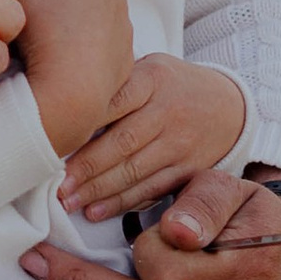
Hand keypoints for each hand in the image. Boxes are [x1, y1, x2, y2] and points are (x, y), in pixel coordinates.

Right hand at [15, 0, 135, 157]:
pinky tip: (60, 49)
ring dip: (61, 7)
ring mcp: (123, 23)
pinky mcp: (123, 49)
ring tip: (42, 31)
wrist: (72, 101)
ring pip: (83, 0)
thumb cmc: (48, 48)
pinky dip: (77, 30)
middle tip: (26, 9)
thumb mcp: (22, 1)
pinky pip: (96, 27)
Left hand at [57, 56, 248, 221]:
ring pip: (135, 171)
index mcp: (152, 80)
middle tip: (55, 184)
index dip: (82, 123)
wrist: (228, 106)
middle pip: (122, 143)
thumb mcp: (148, 68)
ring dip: (99, 191)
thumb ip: (114, 84)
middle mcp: (168, 112)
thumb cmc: (171, 85)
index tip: (51, 141)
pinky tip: (97, 212)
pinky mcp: (189, 171)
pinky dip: (123, 204)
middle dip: (86, 168)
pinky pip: (152, 190)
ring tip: (69, 202)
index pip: (114, 100)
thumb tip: (61, 102)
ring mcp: (180, 144)